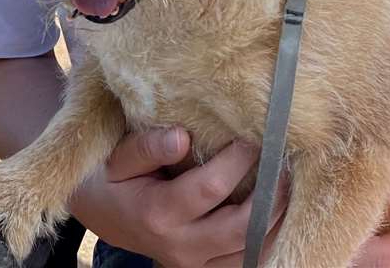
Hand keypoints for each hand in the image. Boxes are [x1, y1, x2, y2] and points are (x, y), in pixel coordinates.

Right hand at [70, 127, 287, 267]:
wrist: (101, 215)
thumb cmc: (111, 179)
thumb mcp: (119, 158)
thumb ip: (148, 147)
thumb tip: (182, 137)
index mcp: (158, 214)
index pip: (212, 188)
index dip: (239, 160)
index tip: (254, 135)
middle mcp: (180, 246)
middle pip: (241, 226)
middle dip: (269, 194)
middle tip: (283, 162)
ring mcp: (193, 263)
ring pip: (249, 250)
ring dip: (274, 220)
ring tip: (287, 186)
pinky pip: (244, 261)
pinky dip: (264, 239)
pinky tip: (275, 213)